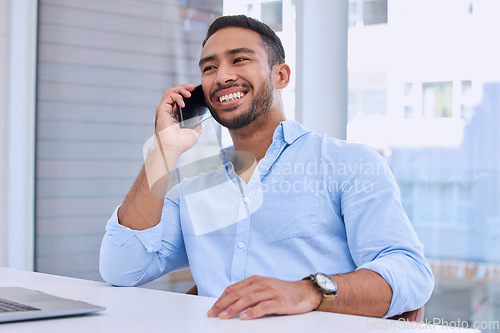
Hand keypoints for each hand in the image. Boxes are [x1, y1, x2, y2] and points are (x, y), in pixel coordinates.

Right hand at [154, 84, 201, 155]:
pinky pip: (168, 96)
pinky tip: (183, 102)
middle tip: (191, 88)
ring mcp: (164, 110)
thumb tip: (202, 122)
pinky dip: (177, 96)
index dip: (185, 93)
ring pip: (170, 92)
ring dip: (180, 89)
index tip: (194, 92)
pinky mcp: (161, 109)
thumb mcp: (194, 133)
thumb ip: (197, 126)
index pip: (179, 99)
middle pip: (174, 93)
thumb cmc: (181, 143)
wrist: (173, 147)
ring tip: (188, 94)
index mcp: (175, 116)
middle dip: (183, 88)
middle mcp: (169, 112)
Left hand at [207, 275, 322, 319]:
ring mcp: (271, 292)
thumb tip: (229, 303)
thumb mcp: (264, 288)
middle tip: (213, 314)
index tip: (213, 308)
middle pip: (238, 294)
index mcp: (255, 280)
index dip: (221, 299)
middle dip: (223, 304)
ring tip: (224, 316)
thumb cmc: (282, 292)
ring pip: (248, 299)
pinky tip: (245, 317)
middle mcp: (262, 284)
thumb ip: (249, 292)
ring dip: (234, 309)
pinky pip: (264, 307)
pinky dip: (253, 312)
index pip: (233, 289)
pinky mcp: (280, 301)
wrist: (305, 292)